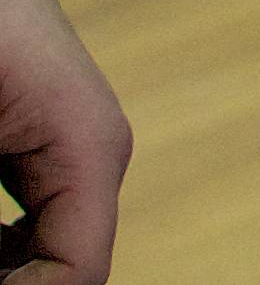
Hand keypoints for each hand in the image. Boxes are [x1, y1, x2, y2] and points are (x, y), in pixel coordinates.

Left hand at [0, 0, 121, 284]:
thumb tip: (0, 259)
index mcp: (88, 150)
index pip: (78, 272)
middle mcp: (92, 158)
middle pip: (63, 265)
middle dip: (15, 278)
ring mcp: (69, 151)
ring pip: (41, 248)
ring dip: (6, 262)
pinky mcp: (38, 146)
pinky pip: (25, 221)